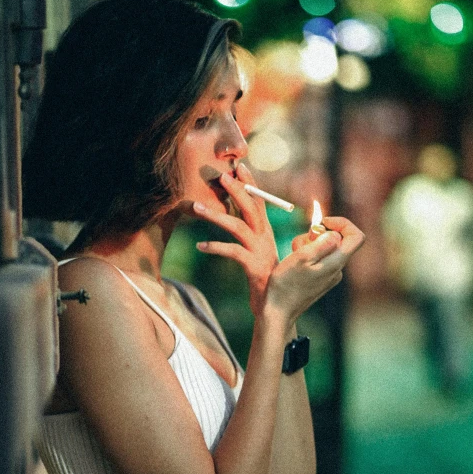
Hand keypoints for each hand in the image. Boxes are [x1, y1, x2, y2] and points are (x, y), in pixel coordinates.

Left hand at [193, 162, 279, 314]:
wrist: (276, 307)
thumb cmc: (265, 279)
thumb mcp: (258, 253)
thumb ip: (249, 235)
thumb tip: (232, 216)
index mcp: (266, 233)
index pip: (260, 202)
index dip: (251, 184)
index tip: (240, 166)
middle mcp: (265, 238)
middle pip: (251, 208)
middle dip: (236, 190)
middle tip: (221, 175)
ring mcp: (260, 252)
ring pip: (238, 226)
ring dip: (216, 215)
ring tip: (196, 207)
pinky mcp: (253, 267)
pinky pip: (232, 252)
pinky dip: (215, 247)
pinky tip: (199, 246)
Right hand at [266, 216, 364, 322]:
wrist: (279, 310)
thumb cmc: (287, 284)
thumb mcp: (302, 257)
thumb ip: (322, 243)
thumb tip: (335, 234)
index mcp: (336, 263)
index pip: (356, 236)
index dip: (342, 223)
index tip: (323, 223)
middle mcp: (337, 269)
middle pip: (337, 240)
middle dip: (318, 234)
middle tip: (301, 244)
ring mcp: (330, 275)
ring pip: (325, 248)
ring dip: (309, 245)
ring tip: (294, 255)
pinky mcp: (320, 279)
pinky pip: (318, 259)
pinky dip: (307, 255)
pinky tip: (294, 264)